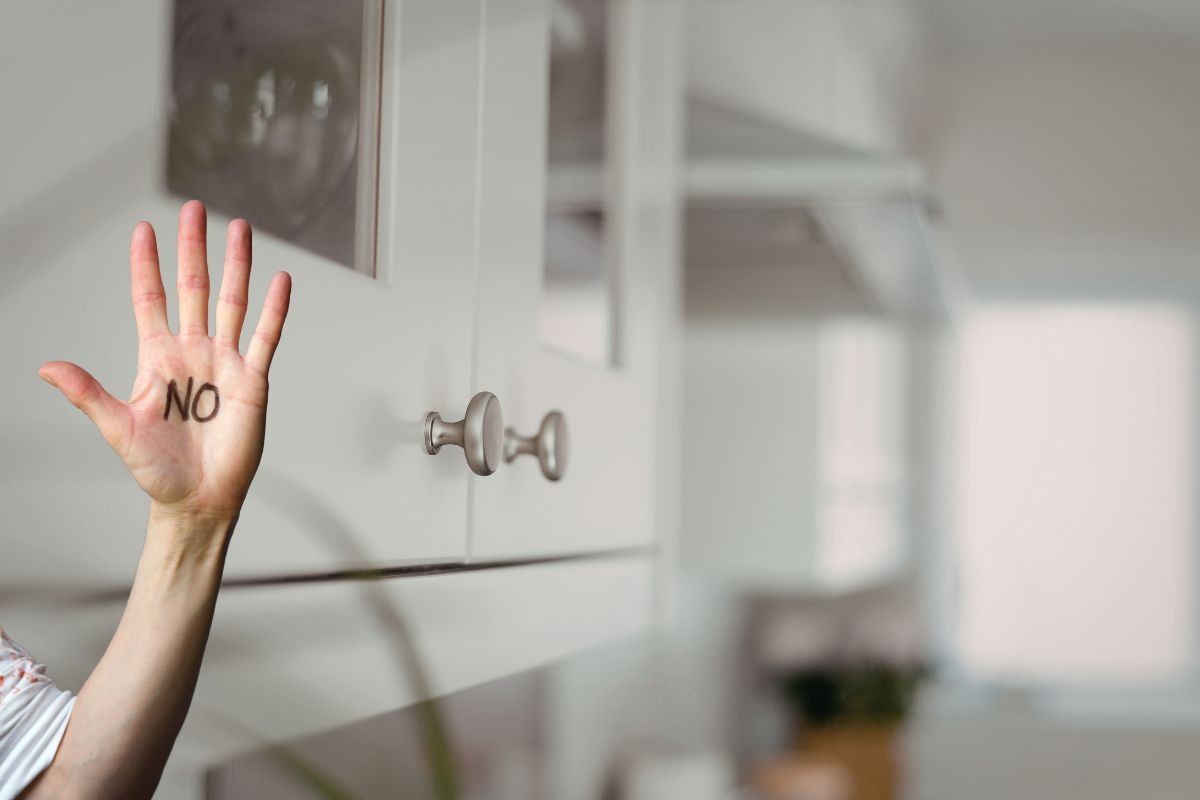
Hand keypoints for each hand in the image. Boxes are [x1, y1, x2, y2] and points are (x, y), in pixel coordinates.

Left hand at [39, 201, 290, 529]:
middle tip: (195, 208)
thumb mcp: (117, 428)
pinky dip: (274, 309)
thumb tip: (46, 366)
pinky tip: (281, 280)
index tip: (143, 229)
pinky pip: (266, 337)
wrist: (198, 499)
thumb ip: (87, 393)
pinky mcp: (253, 381)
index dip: (146, 264)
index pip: (150, 299)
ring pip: (233, 302)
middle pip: (193, 287)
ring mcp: (225, 363)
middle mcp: (192, 352)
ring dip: (236, 265)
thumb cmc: (156, 470)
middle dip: (193, 247)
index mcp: (157, 358)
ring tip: (239, 228)